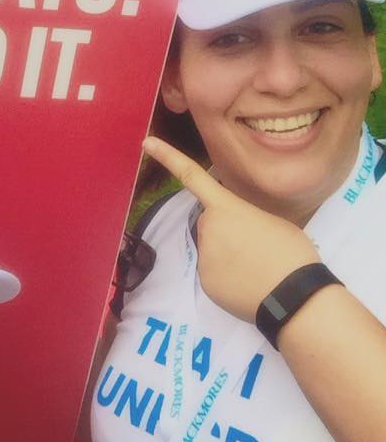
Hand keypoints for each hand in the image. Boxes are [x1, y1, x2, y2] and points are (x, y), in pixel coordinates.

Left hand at [142, 137, 320, 321]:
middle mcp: (207, 228)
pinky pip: (214, 274)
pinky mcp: (205, 283)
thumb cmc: (292, 254)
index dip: (168, 157)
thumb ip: (248, 218)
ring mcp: (203, 257)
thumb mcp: (274, 222)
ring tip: (257, 268)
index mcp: (226, 207)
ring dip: (228, 255)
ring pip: (212, 250)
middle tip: (257, 247)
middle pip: (211, 223)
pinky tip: (248, 285)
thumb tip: (241, 231)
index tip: (146, 143)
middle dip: (228, 232)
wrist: (295, 299)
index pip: (192, 176)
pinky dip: (228, 278)